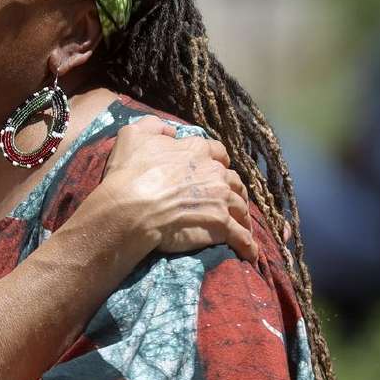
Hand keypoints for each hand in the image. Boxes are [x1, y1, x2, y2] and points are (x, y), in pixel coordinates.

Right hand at [98, 117, 257, 260]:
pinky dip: (247, 245)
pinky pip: (241, 236)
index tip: (216, 167)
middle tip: (227, 199)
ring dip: (242, 216)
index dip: (217, 160)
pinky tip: (250, 253)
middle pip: (233, 180)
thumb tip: (169, 130)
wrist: (131, 208)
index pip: (217, 151)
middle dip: (232, 189)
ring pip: (241, 207)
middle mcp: (214, 173)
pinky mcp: (221, 225)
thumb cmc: (129, 173)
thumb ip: (152, 126)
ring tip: (241, 227)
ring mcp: (220, 199)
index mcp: (196, 150)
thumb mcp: (132, 135)